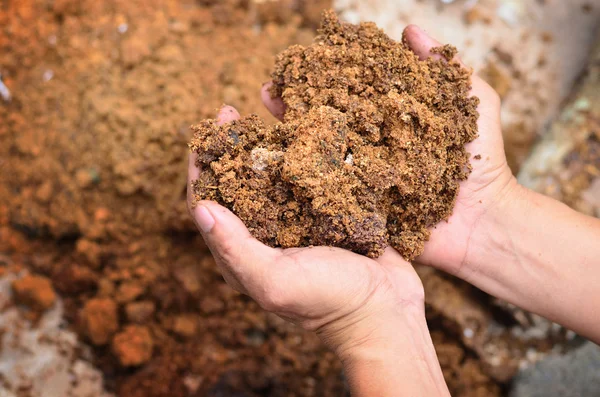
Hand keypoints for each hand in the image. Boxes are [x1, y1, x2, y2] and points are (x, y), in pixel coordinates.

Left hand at [188, 107, 448, 395]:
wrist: (386, 310)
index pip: (207, 206)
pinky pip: (309, 176)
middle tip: (229, 113)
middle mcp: (266, 234)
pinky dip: (304, 152)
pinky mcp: (327, 212)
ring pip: (273, 174)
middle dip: (230, 148)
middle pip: (236, 183)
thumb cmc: (329, 300)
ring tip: (264, 113)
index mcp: (243, 254)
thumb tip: (200, 209)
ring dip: (265, 143)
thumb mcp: (276, 280)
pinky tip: (306, 128)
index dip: (200, 170)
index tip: (202, 136)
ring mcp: (297, 222)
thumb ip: (237, 248)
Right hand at [261, 26, 518, 279]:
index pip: (353, 91)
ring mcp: (361, 177)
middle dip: (297, 101)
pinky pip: (325, 191)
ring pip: (318, 151)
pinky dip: (300, 177)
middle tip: (270, 86)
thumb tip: (408, 29)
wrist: (485, 222)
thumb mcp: (473, 104)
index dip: (328, 75)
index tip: (303, 59)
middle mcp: (370, 146)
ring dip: (289, 133)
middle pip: (327, 119)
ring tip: (265, 113)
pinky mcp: (358, 208)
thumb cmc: (483, 162)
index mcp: (391, 120)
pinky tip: (276, 161)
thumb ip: (446, 67)